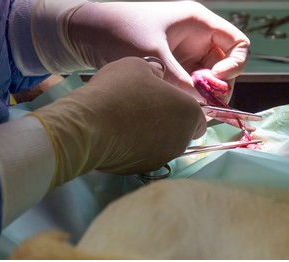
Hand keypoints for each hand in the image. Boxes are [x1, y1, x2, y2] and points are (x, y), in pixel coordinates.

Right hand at [31, 57, 206, 185]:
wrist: (89, 125)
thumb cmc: (119, 90)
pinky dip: (140, 147)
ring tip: (130, 121)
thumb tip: (158, 78)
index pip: (199, 117)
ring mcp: (164, 158)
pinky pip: (147, 155)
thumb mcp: (139, 65)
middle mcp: (183, 140)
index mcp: (190, 113)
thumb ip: (157, 73)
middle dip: (170, 123)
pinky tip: (120, 135)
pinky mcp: (144, 169)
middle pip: (183, 132)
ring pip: (165, 145)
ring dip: (155, 135)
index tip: (165, 101)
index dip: (183, 108)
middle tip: (146, 109)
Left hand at [32, 1, 249, 102]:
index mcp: (199, 24)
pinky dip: (190, 98)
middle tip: (203, 104)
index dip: (234, 65)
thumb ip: (179, 81)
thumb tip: (199, 107)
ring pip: (209, 80)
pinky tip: (180, 106)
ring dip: (204, 95)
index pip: (237, 44)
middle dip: (219, 87)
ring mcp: (186, 55)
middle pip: (226, 67)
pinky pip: (192, 86)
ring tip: (189, 107)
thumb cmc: (120, 30)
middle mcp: (198, 39)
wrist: (86, 32)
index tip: (216, 81)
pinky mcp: (174, 69)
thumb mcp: (153, 55)